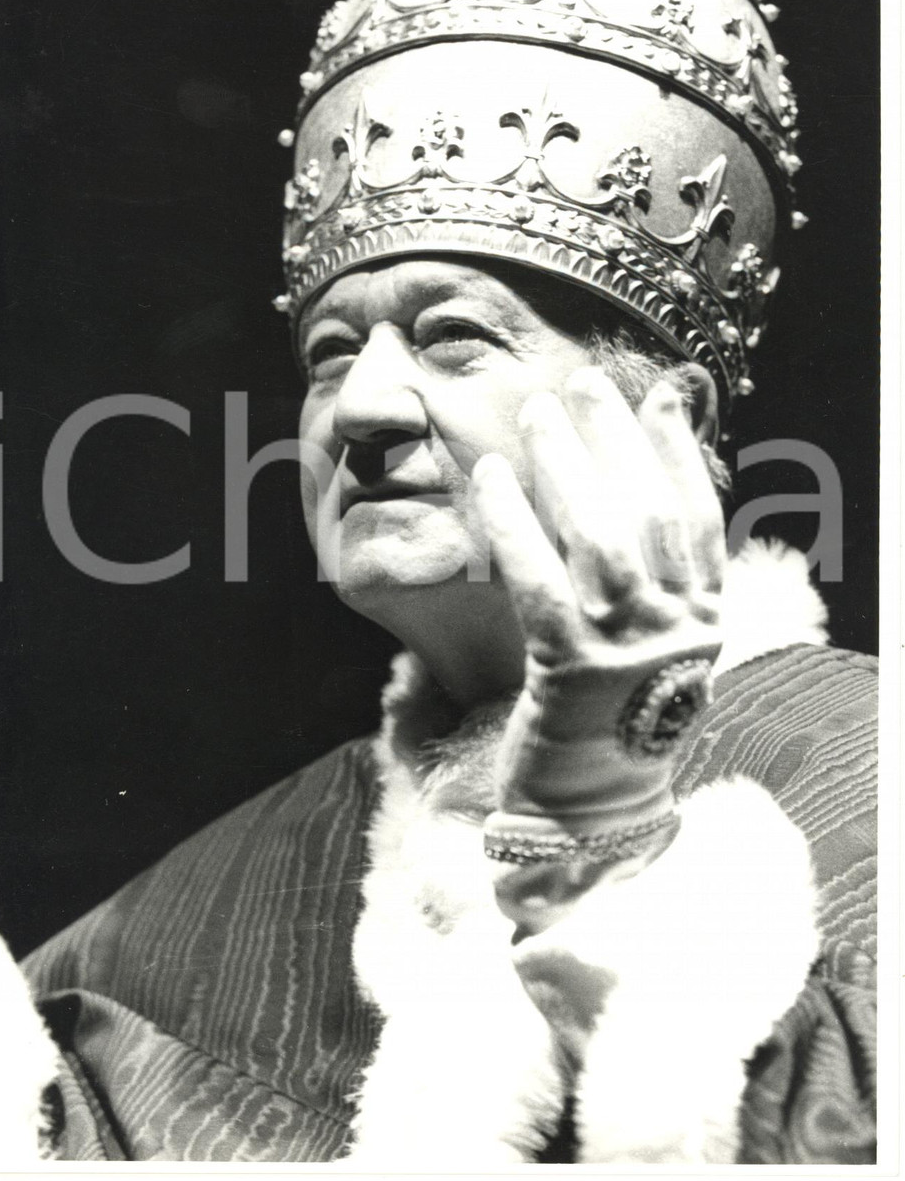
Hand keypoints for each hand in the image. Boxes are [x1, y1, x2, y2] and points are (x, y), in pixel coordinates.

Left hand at [471, 366, 724, 878]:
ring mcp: (627, 650)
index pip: (697, 517)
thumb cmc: (613, 722)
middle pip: (648, 512)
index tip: (657, 398)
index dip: (677, 452)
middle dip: (615, 439)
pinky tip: (492, 478)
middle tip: (583, 386)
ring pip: (599, 536)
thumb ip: (654, 585)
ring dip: (567, 465)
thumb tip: (627, 497)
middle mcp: (677, 629)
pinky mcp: (570, 671)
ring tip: (537, 414)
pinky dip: (513, 522)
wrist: (592, 812)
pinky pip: (538, 579)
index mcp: (706, 620)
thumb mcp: (654, 650)